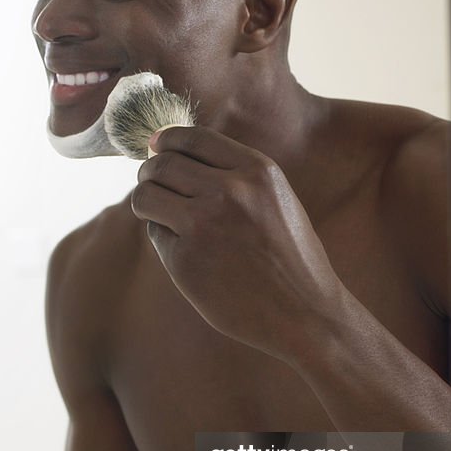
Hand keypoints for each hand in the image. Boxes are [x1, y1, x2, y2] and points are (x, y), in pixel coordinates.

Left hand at [131, 127, 344, 361]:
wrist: (305, 313)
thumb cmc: (290, 257)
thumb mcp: (276, 199)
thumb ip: (235, 174)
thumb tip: (172, 154)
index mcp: (257, 172)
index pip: (192, 137)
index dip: (167, 139)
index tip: (157, 146)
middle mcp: (228, 193)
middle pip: (162, 164)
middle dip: (150, 171)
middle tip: (152, 182)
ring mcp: (203, 227)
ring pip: (145, 195)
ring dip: (146, 200)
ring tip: (161, 213)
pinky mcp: (185, 261)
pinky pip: (156, 234)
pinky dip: (164, 238)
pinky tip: (190, 252)